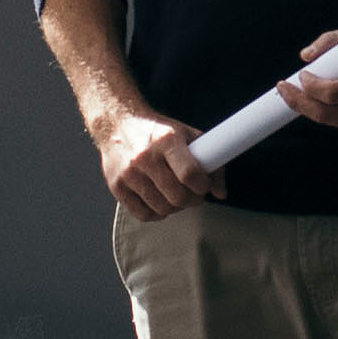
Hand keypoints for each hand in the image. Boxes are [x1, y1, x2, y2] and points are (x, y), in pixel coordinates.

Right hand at [95, 108, 225, 218]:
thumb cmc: (156, 132)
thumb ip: (209, 161)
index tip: (204, 185)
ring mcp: (129, 173)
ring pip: (162, 208)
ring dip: (175, 207)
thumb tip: (220, 193)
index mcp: (166, 140)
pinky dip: (156, 213)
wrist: (117, 124)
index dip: (203, 186)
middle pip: (177, 196)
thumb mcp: (186, 135)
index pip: (189, 174)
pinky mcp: (116, 186)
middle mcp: (145, 157)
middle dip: (192, 200)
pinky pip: (143, 214)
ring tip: (176, 196)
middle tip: (193, 194)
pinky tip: (159, 201)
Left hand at [280, 23, 337, 136]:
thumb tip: (304, 56)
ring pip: (330, 121)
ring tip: (298, 91)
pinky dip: (329, 110)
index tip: (300, 74)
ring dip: (310, 107)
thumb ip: (333, 40)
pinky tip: (321, 98)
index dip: (310, 87)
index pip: (333, 94)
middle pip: (325, 114)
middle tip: (284, 89)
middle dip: (299, 102)